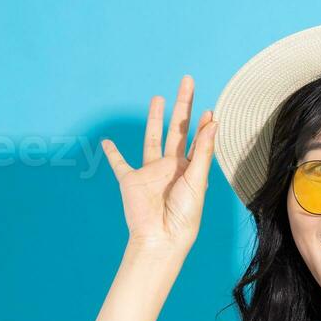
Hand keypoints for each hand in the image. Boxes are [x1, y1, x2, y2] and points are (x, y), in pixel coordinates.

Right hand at [101, 75, 217, 251]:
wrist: (161, 238)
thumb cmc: (184, 216)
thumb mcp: (197, 181)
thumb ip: (202, 151)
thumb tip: (213, 121)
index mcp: (190, 169)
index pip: (198, 139)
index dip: (204, 124)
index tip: (209, 109)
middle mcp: (171, 167)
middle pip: (177, 129)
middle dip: (183, 106)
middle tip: (187, 82)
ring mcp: (150, 172)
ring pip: (152, 138)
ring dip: (155, 119)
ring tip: (158, 98)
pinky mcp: (130, 180)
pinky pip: (119, 164)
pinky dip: (112, 153)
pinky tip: (108, 142)